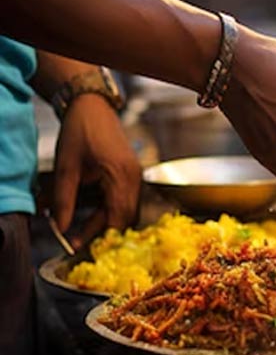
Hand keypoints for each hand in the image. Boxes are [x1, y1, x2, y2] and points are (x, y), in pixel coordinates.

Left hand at [52, 94, 141, 247]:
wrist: (92, 105)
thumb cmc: (80, 130)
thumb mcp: (66, 166)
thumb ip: (64, 199)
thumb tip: (60, 226)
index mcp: (120, 175)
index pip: (119, 216)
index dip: (104, 237)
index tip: (84, 249)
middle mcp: (134, 177)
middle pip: (127, 217)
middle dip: (106, 234)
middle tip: (80, 245)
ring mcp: (136, 175)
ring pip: (127, 210)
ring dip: (107, 224)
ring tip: (81, 235)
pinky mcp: (132, 173)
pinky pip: (126, 199)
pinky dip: (111, 211)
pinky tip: (93, 217)